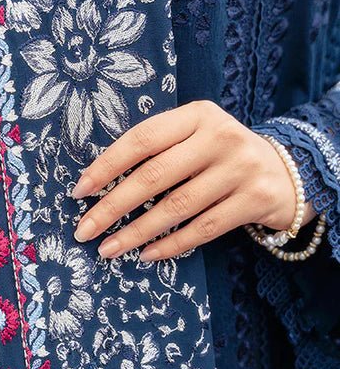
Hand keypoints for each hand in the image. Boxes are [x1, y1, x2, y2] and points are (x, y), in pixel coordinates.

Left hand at [71, 99, 315, 260]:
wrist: (288, 171)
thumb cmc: (222, 155)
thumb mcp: (196, 135)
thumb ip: (159, 148)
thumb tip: (97, 183)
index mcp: (197, 114)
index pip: (142, 139)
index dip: (107, 165)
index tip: (79, 191)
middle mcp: (220, 137)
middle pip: (154, 175)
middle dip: (112, 206)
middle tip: (84, 230)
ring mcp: (240, 168)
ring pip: (176, 207)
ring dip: (136, 232)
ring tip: (108, 249)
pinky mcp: (255, 200)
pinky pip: (203, 229)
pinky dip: (170, 244)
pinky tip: (146, 254)